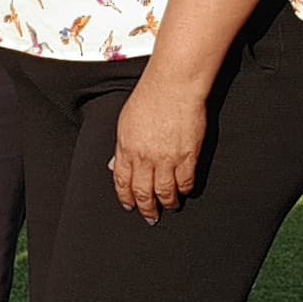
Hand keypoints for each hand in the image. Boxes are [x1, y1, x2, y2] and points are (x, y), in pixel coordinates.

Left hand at [110, 67, 209, 220]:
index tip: (129, 205)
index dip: (126, 197)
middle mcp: (145, 158)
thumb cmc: (150, 97)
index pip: (122, 182)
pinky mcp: (188, 156)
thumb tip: (114, 165)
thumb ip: (121, 147)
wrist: (174, 85)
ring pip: (165, 192)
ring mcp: (167, 159)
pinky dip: (184, 190)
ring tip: (169, 207)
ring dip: (166, 203)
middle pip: (143, 192)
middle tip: (150, 217)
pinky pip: (186, 182)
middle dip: (146, 208)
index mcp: (126, 149)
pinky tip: (184, 191)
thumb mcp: (126, 121)